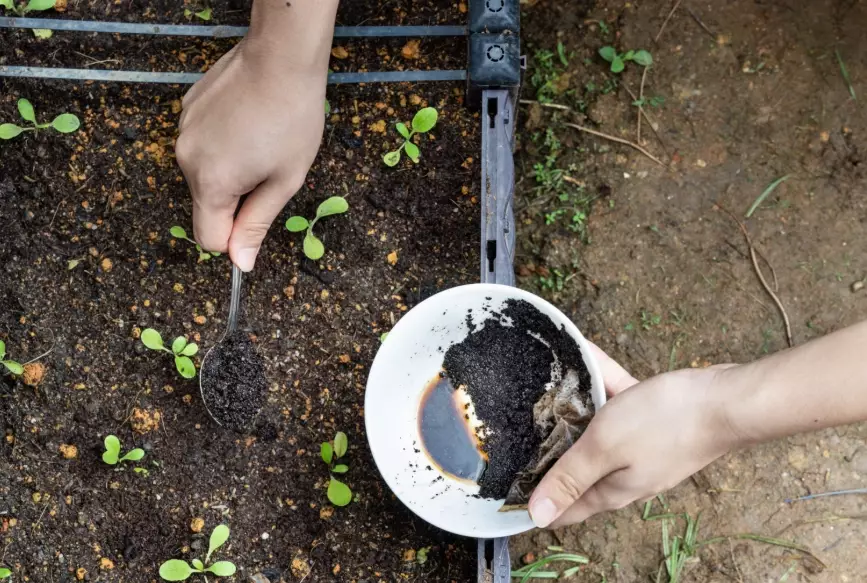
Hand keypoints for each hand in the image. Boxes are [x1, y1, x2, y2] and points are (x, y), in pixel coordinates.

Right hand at [175, 38, 325, 270]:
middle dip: (235, 198)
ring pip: (204, 172)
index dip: (234, 236)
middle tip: (267, 168)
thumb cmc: (292, 120)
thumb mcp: (284, 181)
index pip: (208, 238)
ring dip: (229, 169)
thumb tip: (240, 263)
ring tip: (259, 139)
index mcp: (211, 183)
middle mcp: (186, 159)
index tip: (257, 216)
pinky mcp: (186, 109)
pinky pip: (202, 143)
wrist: (280, 57)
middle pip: (206, 204)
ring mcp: (182, 131)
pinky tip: (245, 120)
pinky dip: (221, 142)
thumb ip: (257, 224)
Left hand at [528, 344, 738, 527]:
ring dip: (576, 408)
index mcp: (611, 489)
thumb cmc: (665, 423)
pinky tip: (589, 355)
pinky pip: (618, 401)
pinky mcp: (655, 422)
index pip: (565, 508)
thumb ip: (570, 478)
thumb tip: (538, 517)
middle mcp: (625, 473)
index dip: (535, 504)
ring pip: (598, 429)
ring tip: (549, 386)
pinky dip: (604, 383)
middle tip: (519, 431)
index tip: (506, 490)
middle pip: (578, 466)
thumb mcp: (605, 447)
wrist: (726, 400)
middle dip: (550, 451)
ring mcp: (642, 447)